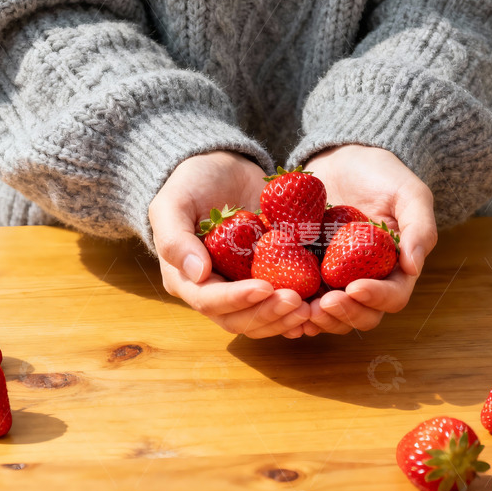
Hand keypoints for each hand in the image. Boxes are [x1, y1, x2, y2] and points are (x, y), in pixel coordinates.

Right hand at [149, 151, 310, 338]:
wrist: (222, 171)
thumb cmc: (191, 184)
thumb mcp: (172, 203)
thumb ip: (175, 238)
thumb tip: (197, 274)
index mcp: (186, 280)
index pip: (210, 301)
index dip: (237, 300)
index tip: (265, 288)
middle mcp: (215, 292)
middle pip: (240, 319)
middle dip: (269, 314)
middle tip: (297, 302)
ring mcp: (242, 289)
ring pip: (263, 319)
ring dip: (286, 319)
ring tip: (311, 308)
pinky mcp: (267, 280)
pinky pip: (281, 304)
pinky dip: (298, 311)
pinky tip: (319, 307)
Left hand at [303, 145, 437, 333]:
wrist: (342, 160)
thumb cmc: (381, 174)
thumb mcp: (409, 193)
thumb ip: (420, 227)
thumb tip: (414, 267)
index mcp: (395, 268)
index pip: (393, 296)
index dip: (376, 298)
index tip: (354, 287)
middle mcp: (367, 280)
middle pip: (362, 316)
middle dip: (343, 315)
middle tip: (322, 304)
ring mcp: (336, 280)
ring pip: (332, 315)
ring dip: (319, 319)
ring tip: (301, 308)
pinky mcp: (309, 273)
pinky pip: (303, 300)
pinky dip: (294, 310)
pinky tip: (281, 304)